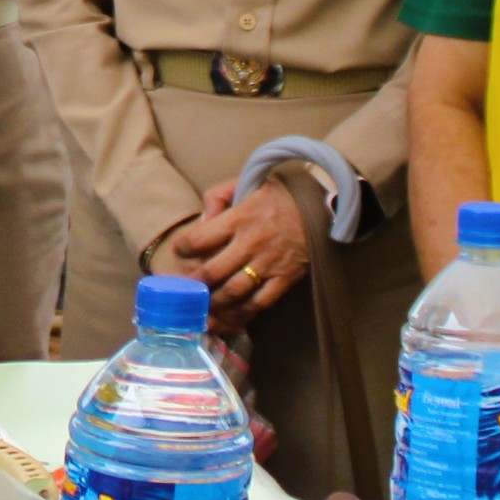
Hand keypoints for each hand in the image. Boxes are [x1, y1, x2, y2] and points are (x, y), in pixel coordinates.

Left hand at [163, 174, 309, 321]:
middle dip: (193, 284)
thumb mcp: (245, 183)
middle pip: (211, 273)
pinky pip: (258, 303)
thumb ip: (217, 197)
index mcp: (238, 218)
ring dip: (213, 304)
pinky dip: (241, 313)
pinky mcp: (284, 279)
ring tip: (202, 307)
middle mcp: (250, 243)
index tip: (180, 252)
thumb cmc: (277, 195)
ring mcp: (268, 264)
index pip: (198, 239)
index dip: (183, 248)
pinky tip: (229, 315)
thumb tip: (201, 221)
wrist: (319, 207)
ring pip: (232, 293)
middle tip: (186, 288)